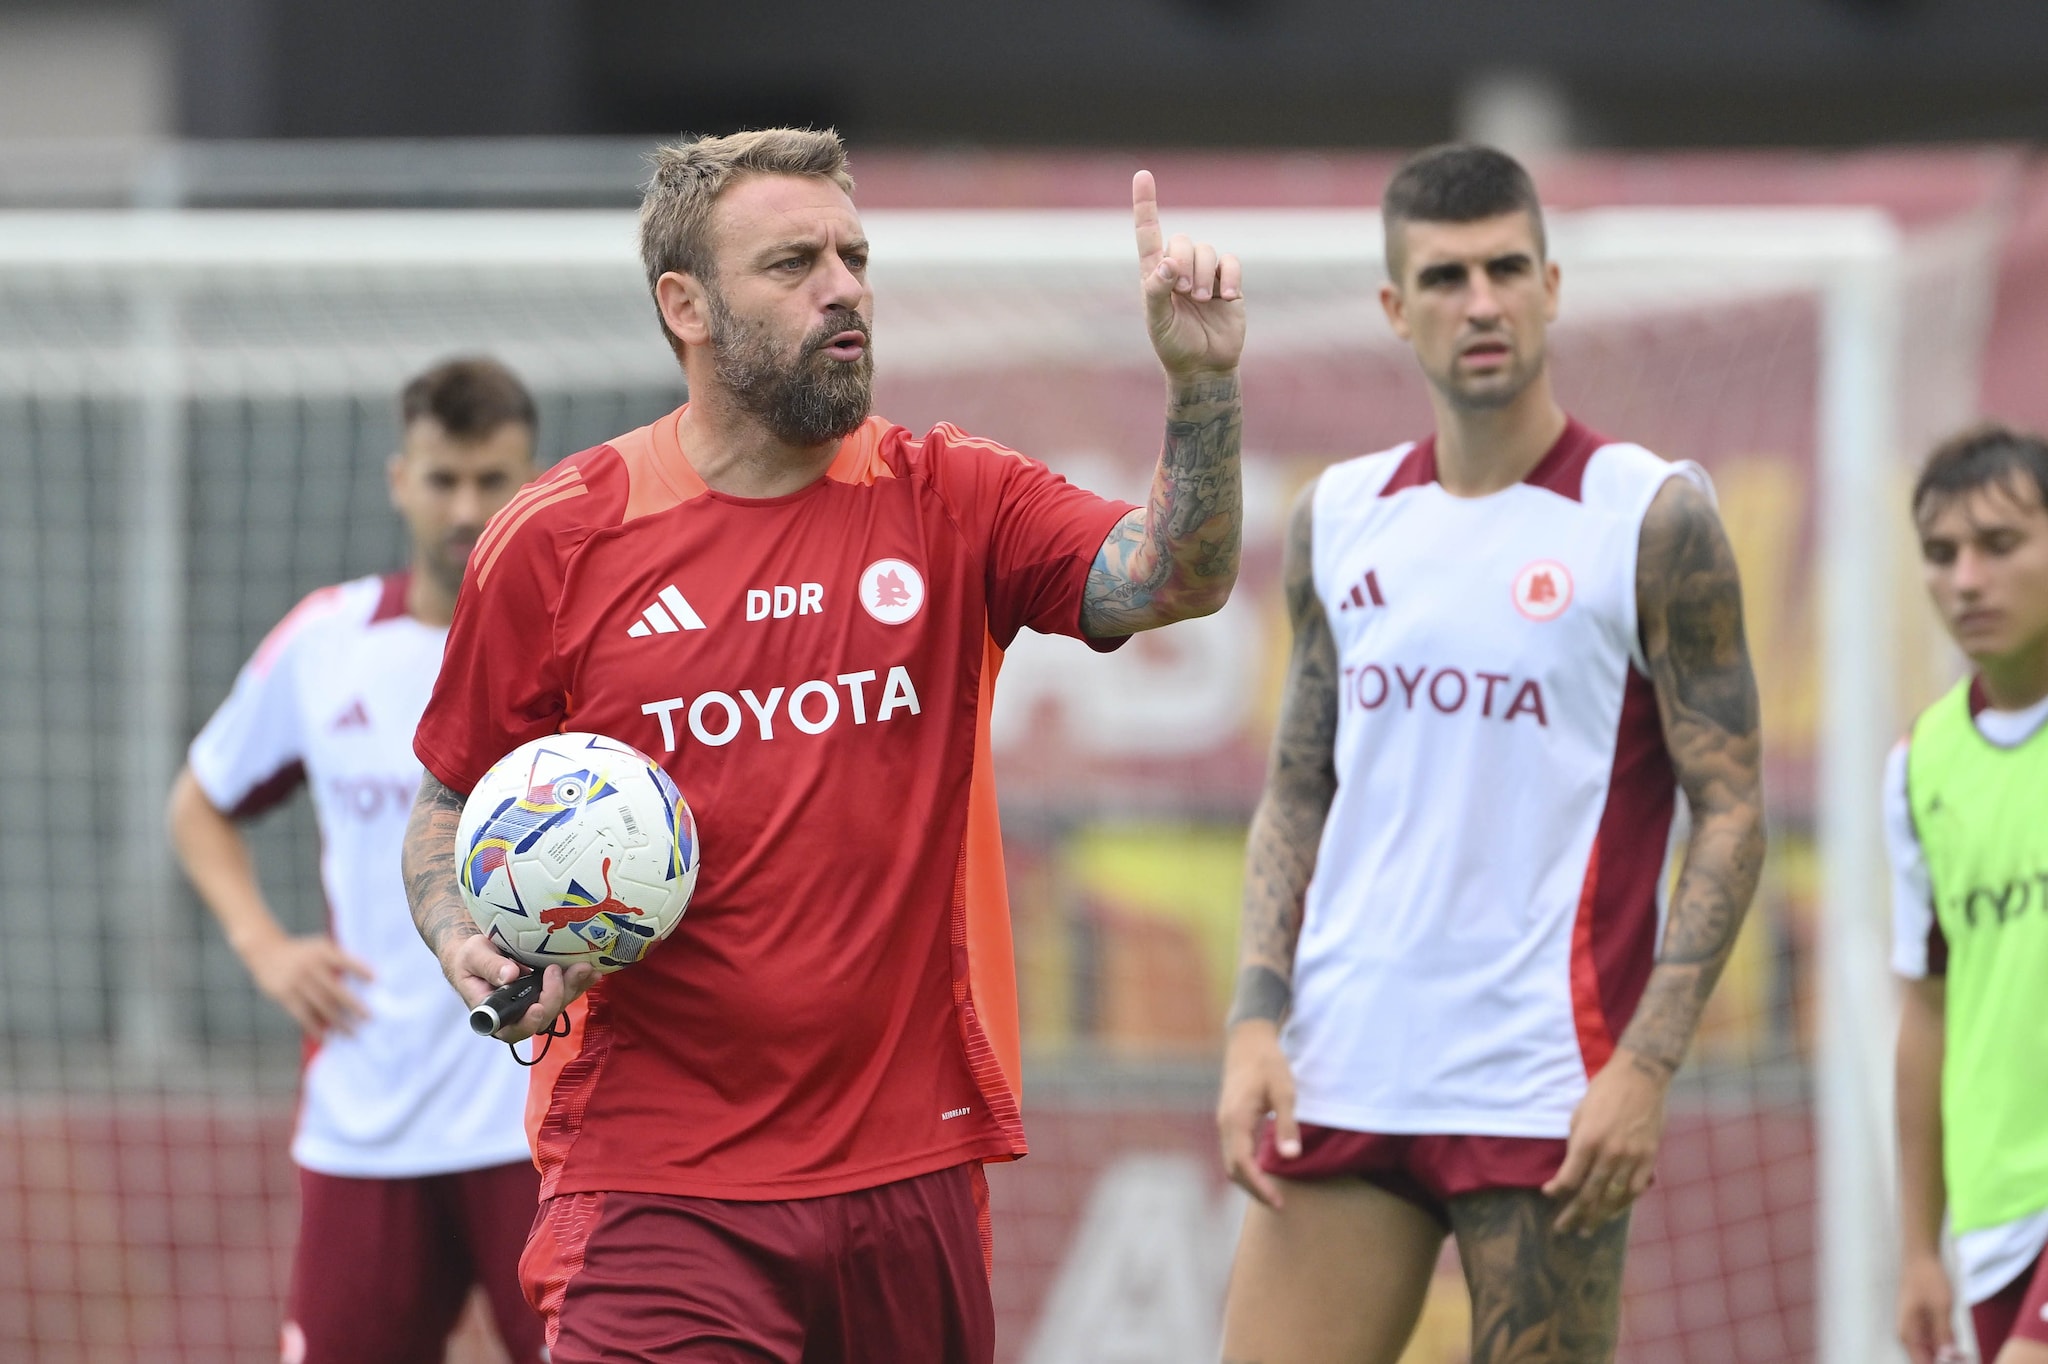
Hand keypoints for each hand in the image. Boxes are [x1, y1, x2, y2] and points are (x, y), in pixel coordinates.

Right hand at [243, 932, 372, 1036]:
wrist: (265, 950)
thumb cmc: (302, 952)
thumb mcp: (319, 947)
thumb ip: (338, 959)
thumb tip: (365, 981)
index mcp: (322, 952)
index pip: (344, 961)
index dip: (360, 969)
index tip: (377, 981)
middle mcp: (310, 967)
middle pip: (335, 989)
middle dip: (353, 1005)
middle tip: (370, 1018)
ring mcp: (297, 982)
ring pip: (321, 1006)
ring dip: (338, 1022)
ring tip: (353, 1034)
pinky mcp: (285, 995)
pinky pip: (303, 1014)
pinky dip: (315, 1028)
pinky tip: (326, 1038)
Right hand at [443, 933, 596, 1044]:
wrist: (480, 952)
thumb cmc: (470, 958)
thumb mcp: (472, 957)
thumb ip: (489, 966)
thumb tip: (510, 975)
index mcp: (494, 1014)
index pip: (512, 1030)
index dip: (527, 1023)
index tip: (537, 1007)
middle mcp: (517, 1015)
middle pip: (542, 1016)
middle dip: (555, 996)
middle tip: (556, 970)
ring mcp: (534, 1004)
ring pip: (559, 1004)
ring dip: (573, 987)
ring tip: (583, 968)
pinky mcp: (548, 993)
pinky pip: (567, 992)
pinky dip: (580, 982)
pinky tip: (592, 971)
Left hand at [1134, 170, 1243, 378]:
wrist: (1204, 367)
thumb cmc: (1173, 346)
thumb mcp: (1158, 322)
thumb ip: (1157, 292)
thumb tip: (1167, 263)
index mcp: (1154, 273)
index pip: (1148, 232)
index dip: (1146, 203)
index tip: (1142, 174)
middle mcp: (1179, 267)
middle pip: (1182, 240)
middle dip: (1183, 262)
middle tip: (1184, 293)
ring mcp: (1205, 274)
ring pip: (1207, 249)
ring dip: (1204, 273)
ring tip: (1201, 300)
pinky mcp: (1229, 283)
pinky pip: (1231, 262)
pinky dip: (1229, 276)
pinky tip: (1225, 298)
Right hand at [1217, 1020, 1299, 1208]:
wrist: (1248, 1040)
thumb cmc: (1269, 1063)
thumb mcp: (1284, 1090)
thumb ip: (1286, 1124)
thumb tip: (1291, 1158)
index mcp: (1236, 1119)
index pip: (1242, 1164)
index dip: (1259, 1186)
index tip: (1277, 1202)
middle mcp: (1225, 1124)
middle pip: (1233, 1168)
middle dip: (1253, 1190)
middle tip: (1278, 1204)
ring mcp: (1224, 1122)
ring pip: (1230, 1162)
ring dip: (1248, 1180)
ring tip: (1272, 1193)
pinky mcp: (1229, 1119)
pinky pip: (1233, 1151)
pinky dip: (1245, 1167)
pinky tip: (1263, 1171)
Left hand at [1542, 1047, 1668, 1233]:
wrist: (1641, 1078)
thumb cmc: (1604, 1091)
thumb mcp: (1580, 1113)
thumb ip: (1576, 1143)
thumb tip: (1571, 1168)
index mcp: (1587, 1140)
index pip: (1570, 1177)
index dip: (1557, 1190)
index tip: (1548, 1195)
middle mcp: (1609, 1154)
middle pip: (1590, 1194)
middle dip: (1574, 1214)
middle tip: (1563, 1228)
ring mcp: (1632, 1158)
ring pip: (1613, 1197)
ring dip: (1599, 1216)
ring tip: (1587, 1229)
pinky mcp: (1649, 1158)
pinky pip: (1635, 1189)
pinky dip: (1623, 1203)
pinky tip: (1613, 1212)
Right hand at [1898, 1251, 1957, 1363]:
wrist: (1920, 1256)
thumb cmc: (1928, 1279)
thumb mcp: (1941, 1307)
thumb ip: (1944, 1334)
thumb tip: (1949, 1358)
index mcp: (1908, 1333)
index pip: (1921, 1363)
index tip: (1959, 1361)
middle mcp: (1909, 1334)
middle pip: (1927, 1360)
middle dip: (1946, 1361)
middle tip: (1967, 1359)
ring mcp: (1915, 1328)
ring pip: (1932, 1352)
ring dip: (1948, 1356)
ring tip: (1967, 1357)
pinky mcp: (1922, 1323)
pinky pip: (1933, 1342)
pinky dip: (1946, 1346)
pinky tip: (1960, 1347)